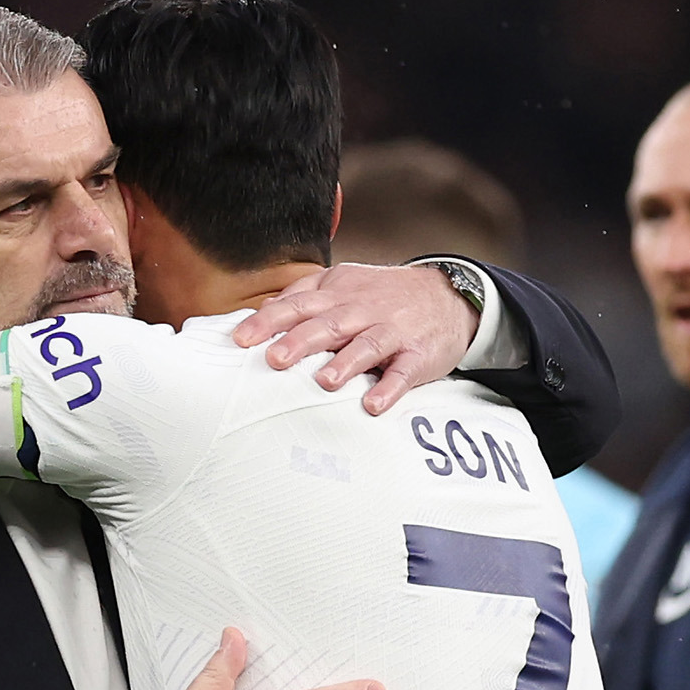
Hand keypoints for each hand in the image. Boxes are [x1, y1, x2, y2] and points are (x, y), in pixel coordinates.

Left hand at [232, 263, 477, 414]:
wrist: (449, 296)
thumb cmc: (384, 296)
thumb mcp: (344, 284)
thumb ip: (304, 296)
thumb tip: (264, 310)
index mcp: (338, 294)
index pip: (297, 305)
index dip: (268, 321)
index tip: (240, 340)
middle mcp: (362, 310)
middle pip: (327, 324)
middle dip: (300, 341)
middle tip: (274, 360)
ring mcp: (392, 331)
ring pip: (366, 345)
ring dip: (345, 364)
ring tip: (324, 382)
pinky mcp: (418, 354)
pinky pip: (404, 372)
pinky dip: (390, 388)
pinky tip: (374, 405)